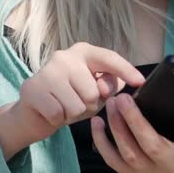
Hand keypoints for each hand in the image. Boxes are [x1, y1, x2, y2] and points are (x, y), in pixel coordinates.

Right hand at [0, 42, 144, 158]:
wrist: (33, 113)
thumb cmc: (69, 98)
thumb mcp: (94, 91)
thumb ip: (109, 86)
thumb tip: (115, 88)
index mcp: (83, 52)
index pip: (108, 59)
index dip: (126, 70)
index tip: (141, 81)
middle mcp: (64, 56)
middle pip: (93, 92)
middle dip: (88, 106)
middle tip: (76, 103)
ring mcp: (46, 71)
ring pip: (77, 106)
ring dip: (73, 115)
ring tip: (63, 107)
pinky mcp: (32, 89)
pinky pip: (59, 114)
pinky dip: (58, 120)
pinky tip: (51, 112)